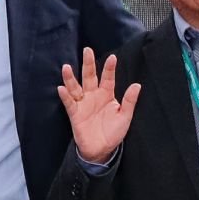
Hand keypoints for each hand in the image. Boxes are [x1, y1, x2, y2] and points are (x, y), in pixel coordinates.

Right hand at [57, 47, 139, 165]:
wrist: (101, 149)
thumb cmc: (113, 133)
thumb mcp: (125, 117)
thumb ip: (129, 101)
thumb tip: (137, 85)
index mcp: (107, 95)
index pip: (108, 78)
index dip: (109, 68)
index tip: (112, 57)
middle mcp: (93, 96)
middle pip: (89, 77)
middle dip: (88, 64)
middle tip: (87, 50)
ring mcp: (83, 104)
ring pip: (76, 87)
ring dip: (70, 78)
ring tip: (66, 67)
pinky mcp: (74, 114)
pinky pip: (69, 103)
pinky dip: (65, 96)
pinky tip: (61, 88)